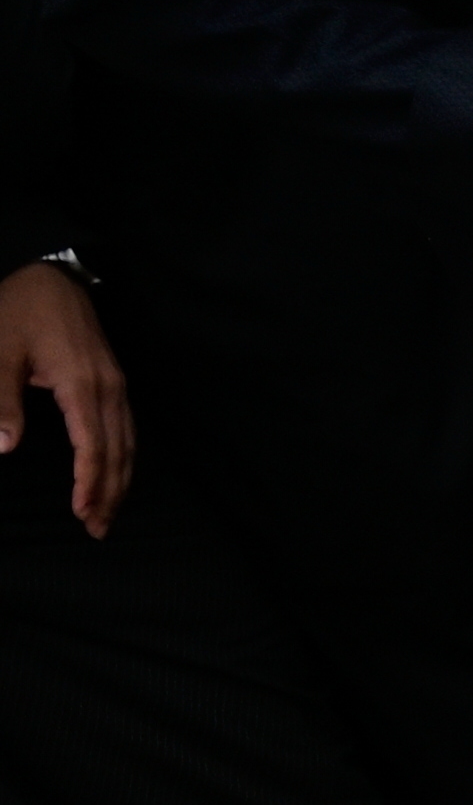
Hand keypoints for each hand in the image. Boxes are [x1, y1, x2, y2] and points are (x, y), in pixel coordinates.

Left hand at [3, 256, 132, 537]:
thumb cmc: (19, 311)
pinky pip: (127, 428)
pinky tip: (115, 473)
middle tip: (97, 529)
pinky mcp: (114, 380)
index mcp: (81, 384)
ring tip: (107, 512)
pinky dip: (123, 458)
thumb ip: (2, 400)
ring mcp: (116, 384)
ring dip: (120, 480)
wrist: (52, 276)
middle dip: (110, 493)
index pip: (93, 446)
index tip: (81, 512)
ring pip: (128, 443)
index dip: (88, 482)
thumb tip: (3, 448)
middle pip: (118, 451)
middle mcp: (108, 388)